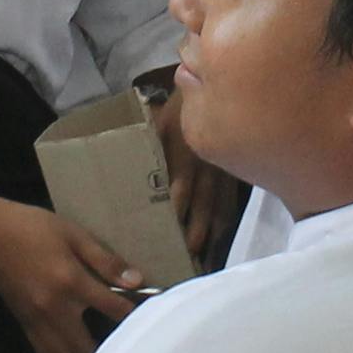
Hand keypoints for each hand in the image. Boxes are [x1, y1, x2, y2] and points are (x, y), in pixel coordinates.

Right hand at [0, 193, 144, 352]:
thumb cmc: (36, 228)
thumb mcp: (75, 235)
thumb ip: (105, 260)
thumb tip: (136, 281)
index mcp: (70, 282)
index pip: (113, 308)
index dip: (135, 314)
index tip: (151, 317)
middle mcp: (53, 307)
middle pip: (88, 347)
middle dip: (110, 350)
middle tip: (127, 346)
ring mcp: (36, 319)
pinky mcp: (24, 323)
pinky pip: (46, 352)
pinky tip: (75, 351)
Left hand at [151, 83, 240, 263]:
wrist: (213, 91)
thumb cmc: (175, 111)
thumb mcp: (157, 125)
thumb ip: (145, 148)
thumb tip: (118, 173)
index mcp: (186, 154)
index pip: (180, 189)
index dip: (174, 212)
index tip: (164, 234)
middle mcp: (207, 168)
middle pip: (202, 206)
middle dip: (194, 234)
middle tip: (182, 259)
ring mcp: (224, 174)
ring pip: (219, 210)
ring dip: (211, 235)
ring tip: (201, 262)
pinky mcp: (234, 177)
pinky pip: (231, 205)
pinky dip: (224, 226)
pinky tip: (219, 243)